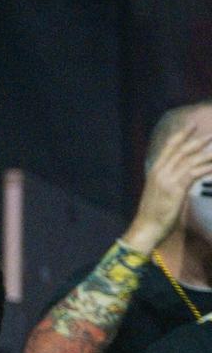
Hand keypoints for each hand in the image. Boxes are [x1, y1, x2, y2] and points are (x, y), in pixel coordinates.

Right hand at [123, 121, 211, 253]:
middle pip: (181, 150)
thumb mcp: (159, 192)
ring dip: (206, 154)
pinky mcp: (175, 189)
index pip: (169, 147)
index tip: (192, 125)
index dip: (181, 135)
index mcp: (155, 170)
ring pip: (189, 160)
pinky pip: (194, 174)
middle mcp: (160, 172)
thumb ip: (169, 180)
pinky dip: (206, 168)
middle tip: (211, 134)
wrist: (147, 227)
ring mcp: (167, 180)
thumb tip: (183, 175)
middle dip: (197, 141)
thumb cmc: (154, 213)